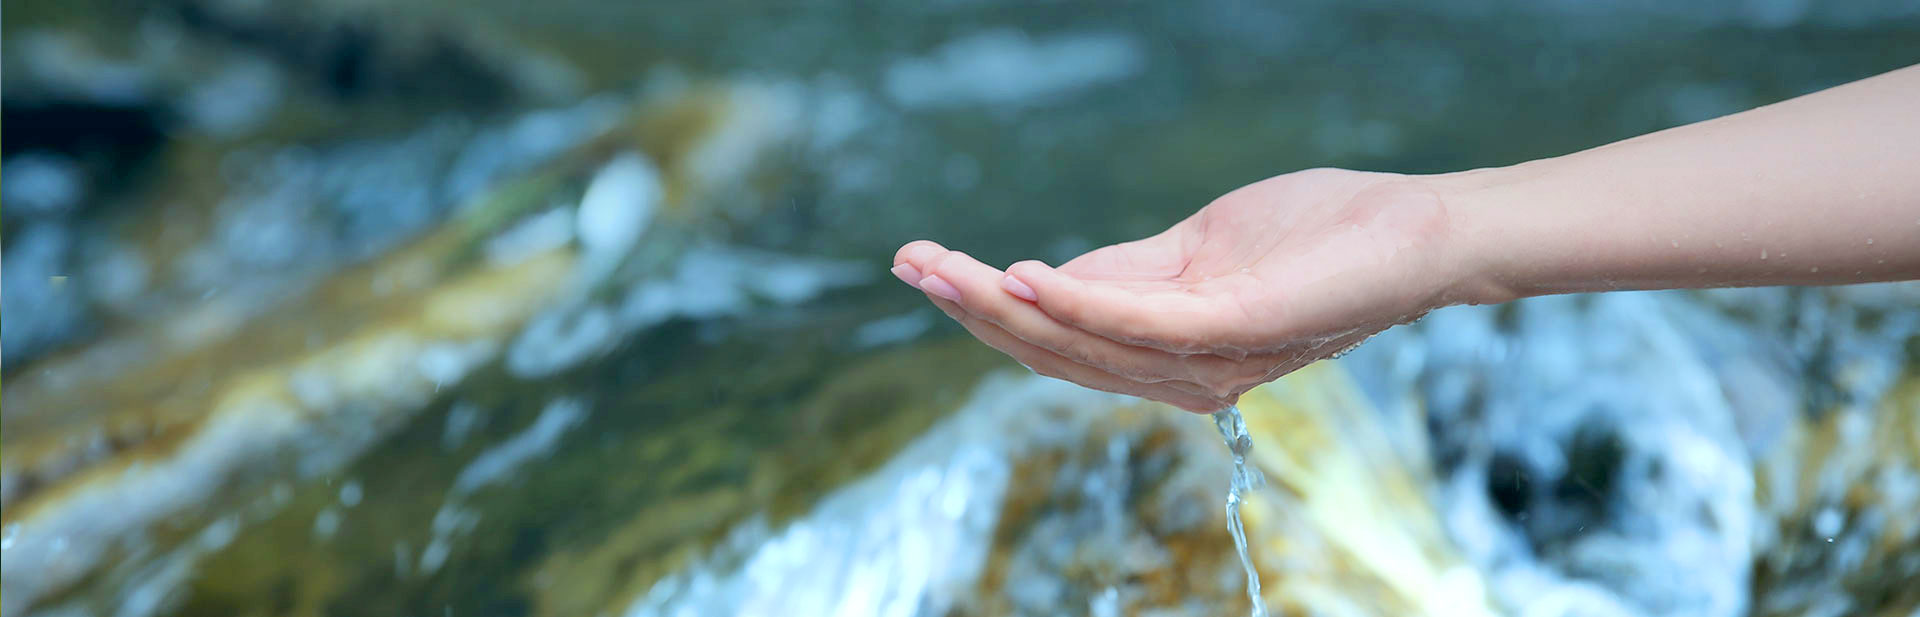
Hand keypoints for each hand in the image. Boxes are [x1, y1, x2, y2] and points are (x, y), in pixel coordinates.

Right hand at [891, 168, 1468, 411]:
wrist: (1413, 234)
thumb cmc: (1316, 236)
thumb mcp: (1195, 251)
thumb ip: (1124, 272)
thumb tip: (1041, 275)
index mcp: (1165, 355)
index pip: (1057, 341)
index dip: (984, 306)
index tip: (921, 262)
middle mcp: (1179, 375)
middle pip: (1052, 352)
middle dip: (971, 309)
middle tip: (906, 263)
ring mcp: (1204, 358)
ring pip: (1079, 342)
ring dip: (1001, 305)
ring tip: (940, 265)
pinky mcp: (1231, 328)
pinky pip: (1136, 322)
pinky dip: (1075, 300)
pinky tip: (1023, 272)